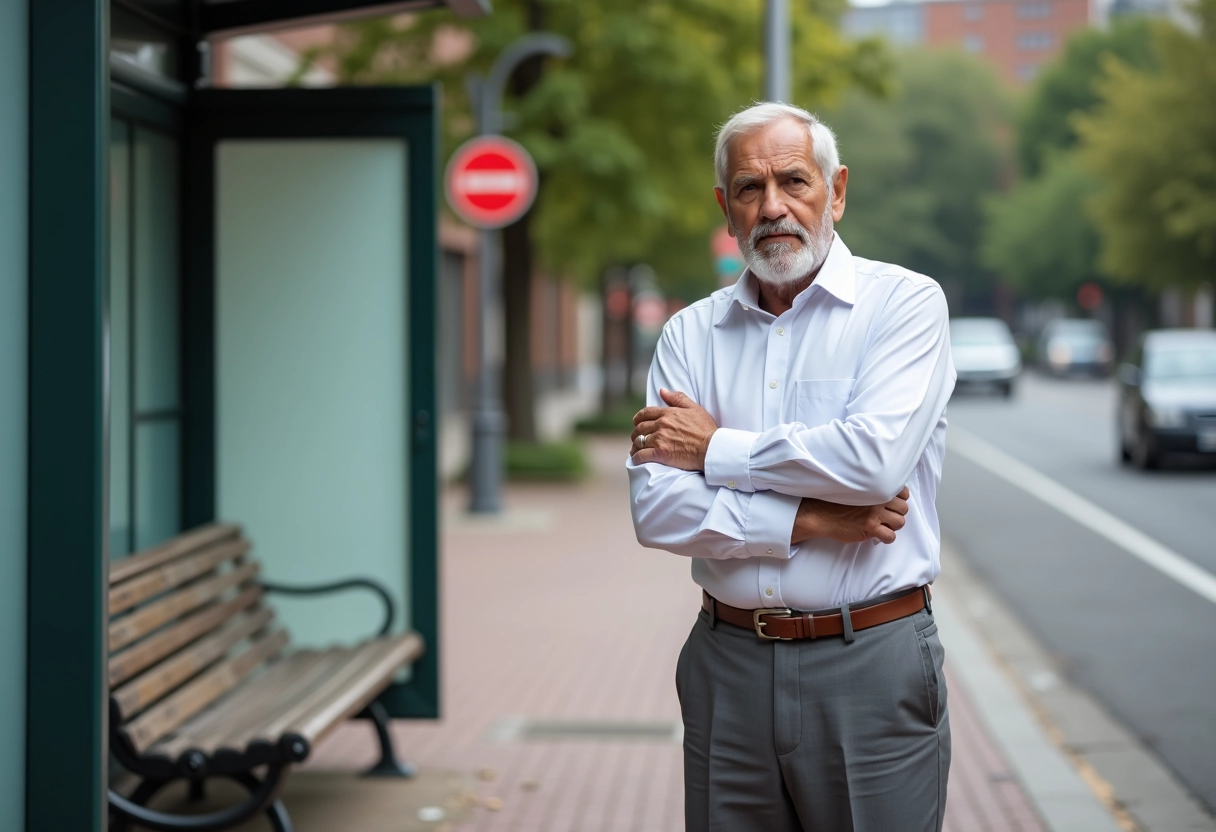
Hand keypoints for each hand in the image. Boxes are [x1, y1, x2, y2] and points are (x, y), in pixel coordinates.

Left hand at [630, 388, 719, 470]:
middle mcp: (661, 425)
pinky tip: (636, 459)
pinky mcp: (660, 454)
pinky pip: (642, 455)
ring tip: (635, 449)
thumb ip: (677, 398)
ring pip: (639, 441)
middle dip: (636, 432)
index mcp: (668, 414)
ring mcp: (660, 440)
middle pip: (640, 427)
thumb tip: (662, 391)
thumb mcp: (694, 408)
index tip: (636, 422)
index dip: (638, 418)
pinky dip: (636, 457)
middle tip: (636, 437)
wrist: (711, 448)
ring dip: (635, 445)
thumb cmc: (705, 429)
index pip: (646, 413)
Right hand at [792, 487, 909, 544]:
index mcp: (875, 488)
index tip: (893, 504)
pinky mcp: (871, 528)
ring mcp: (875, 514)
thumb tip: (887, 496)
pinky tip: (879, 535)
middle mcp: (878, 500)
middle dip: (897, 513)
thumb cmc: (835, 503)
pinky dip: (887, 537)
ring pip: (900, 522)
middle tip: (887, 516)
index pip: (903, 493)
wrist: (821, 515)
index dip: (900, 500)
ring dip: (893, 525)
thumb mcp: (856, 490)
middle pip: (903, 508)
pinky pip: (890, 536)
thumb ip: (872, 491)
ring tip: (883, 526)